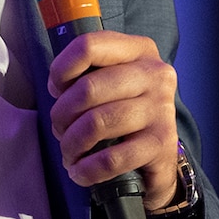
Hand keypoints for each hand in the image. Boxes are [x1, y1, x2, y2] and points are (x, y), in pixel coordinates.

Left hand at [47, 30, 179, 210]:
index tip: (56, 90)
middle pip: (89, 88)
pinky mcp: (161, 143)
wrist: (158, 156)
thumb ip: (84, 74)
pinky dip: (88, 169)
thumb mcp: (110, 82)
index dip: (61, 69)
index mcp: (139, 50)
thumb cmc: (124, 111)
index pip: (89, 46)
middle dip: (62, 114)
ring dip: (72, 144)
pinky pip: (112, 158)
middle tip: (59, 130)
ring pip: (97, 123)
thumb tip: (58, 86)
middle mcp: (155, 74)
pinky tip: (80, 172)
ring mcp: (161, 108)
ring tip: (69, 153)